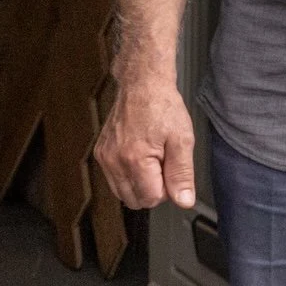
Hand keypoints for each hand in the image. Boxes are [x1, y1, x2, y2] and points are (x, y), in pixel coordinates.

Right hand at [93, 74, 196, 210]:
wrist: (142, 84)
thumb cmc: (163, 107)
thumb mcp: (182, 139)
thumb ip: (182, 174)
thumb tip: (184, 201)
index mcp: (135, 159)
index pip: (151, 199)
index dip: (166, 189)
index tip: (172, 169)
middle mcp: (114, 161)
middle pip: (134, 200)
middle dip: (152, 189)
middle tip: (163, 163)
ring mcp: (105, 157)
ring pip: (122, 193)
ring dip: (140, 184)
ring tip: (152, 158)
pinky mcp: (101, 153)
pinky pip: (114, 179)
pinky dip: (128, 175)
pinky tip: (140, 155)